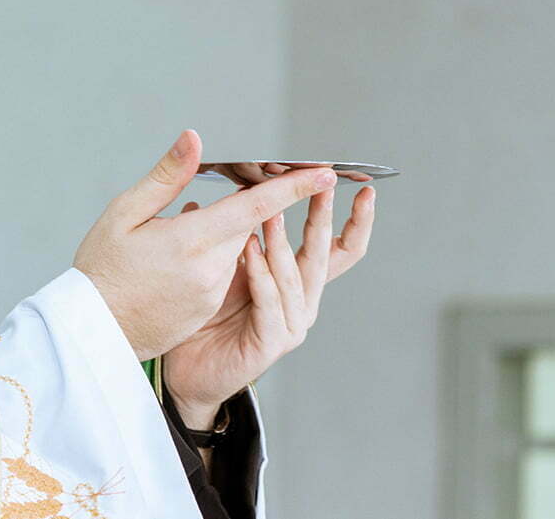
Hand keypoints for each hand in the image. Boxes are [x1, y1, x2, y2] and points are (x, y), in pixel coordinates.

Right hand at [73, 130, 337, 360]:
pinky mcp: (208, 309)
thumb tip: (193, 140)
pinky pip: (223, 273)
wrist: (93, 331)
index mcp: (190, 240)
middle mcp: (209, 269)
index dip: (294, 188)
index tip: (324, 173)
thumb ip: (165, 177)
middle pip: (247, 226)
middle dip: (246, 207)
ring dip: (223, 234)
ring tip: (180, 236)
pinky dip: (213, 259)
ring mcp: (211, 293)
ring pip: (236, 249)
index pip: (256, 207)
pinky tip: (178, 260)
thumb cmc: (102, 269)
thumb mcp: (124, 214)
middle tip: (228, 191)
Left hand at [163, 185, 374, 428]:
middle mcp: (303, 303)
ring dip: (283, 241)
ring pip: (295, 276)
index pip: (340, 249)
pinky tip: (250, 249)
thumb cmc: (211, 318)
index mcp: (300, 283)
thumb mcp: (233, 266)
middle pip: (325, 256)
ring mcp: (291, 325)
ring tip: (271, 210)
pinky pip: (270, 300)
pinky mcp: (272, 342)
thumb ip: (244, 234)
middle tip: (321, 186)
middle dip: (323, 218)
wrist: (190, 368)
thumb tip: (240, 191)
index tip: (364, 192)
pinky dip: (260, 272)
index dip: (357, 222)